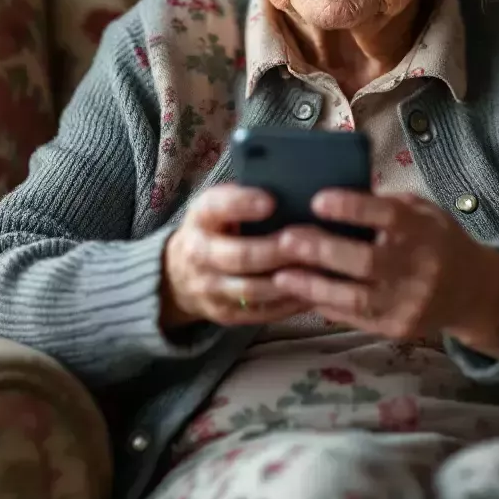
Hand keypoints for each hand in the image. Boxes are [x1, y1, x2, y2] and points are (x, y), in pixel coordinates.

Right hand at [161, 184, 310, 328]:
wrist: (179, 273)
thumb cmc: (216, 227)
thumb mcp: (219, 204)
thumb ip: (245, 195)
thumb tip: (293, 184)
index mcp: (201, 217)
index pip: (217, 208)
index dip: (243, 204)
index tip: (271, 201)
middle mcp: (199, 254)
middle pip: (239, 256)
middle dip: (275, 250)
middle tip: (309, 242)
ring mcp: (210, 288)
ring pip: (252, 289)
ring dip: (288, 281)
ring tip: (319, 269)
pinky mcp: (224, 314)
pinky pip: (260, 313)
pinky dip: (289, 304)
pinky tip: (314, 292)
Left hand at [271, 191, 498, 356]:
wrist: (474, 291)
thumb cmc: (437, 240)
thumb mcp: (422, 211)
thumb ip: (386, 206)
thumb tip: (335, 198)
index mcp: (422, 229)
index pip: (386, 216)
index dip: (351, 207)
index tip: (317, 199)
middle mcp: (417, 267)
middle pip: (365, 260)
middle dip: (322, 249)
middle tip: (286, 238)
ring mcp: (408, 302)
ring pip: (355, 297)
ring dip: (314, 285)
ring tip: (281, 273)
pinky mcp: (397, 328)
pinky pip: (355, 318)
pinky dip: (325, 305)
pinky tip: (301, 293)